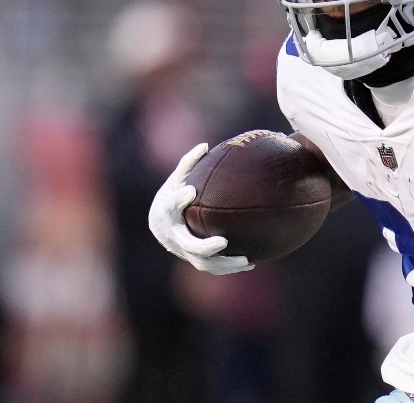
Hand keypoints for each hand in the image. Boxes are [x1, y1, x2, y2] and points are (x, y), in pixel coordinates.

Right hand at [148, 143, 254, 274]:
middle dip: (203, 246)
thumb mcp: (178, 179)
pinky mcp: (194, 260)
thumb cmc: (175, 195)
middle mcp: (173, 236)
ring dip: (223, 263)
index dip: (177, 200)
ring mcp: (183, 251)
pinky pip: (213, 267)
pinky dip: (230, 267)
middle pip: (187, 245)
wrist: (162, 225)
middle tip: (222, 241)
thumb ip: (189, 164)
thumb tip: (204, 145)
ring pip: (202, 263)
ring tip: (245, 260)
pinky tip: (252, 263)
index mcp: (166, 214)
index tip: (189, 191)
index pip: (169, 208)